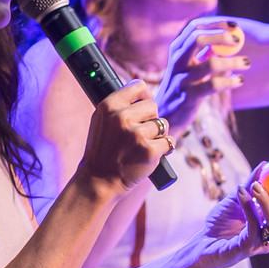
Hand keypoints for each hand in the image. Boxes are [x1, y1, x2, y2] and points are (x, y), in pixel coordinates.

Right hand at [75, 79, 173, 196]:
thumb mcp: (101, 121)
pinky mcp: (149, 150)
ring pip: (163, 124)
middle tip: (138, 134)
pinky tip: (151, 155)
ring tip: (142, 146)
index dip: (144, 96)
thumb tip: (145, 90)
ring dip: (157, 135)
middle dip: (150, 119)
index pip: (139, 86)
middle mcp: (122, 117)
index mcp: (108, 106)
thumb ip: (120, 105)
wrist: (99, 180)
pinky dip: (164, 149)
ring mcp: (136, 134)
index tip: (142, 106)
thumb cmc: (103, 151)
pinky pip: (169, 141)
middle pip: (153, 106)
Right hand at [157, 18, 246, 129]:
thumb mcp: (190, 67)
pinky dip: (230, 81)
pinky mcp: (188, 97)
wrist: (166, 117)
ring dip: (232, 62)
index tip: (235, 26)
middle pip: (196, 39)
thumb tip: (224, 37)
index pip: (194, 28)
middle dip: (220, 36)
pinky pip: (213, 85)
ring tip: (246, 63)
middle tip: (238, 40)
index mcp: (177, 51)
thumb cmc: (183, 88)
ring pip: (210, 64)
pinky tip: (240, 80)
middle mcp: (176, 62)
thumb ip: (204, 52)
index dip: (215, 24)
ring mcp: (181, 79)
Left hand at [201, 161, 268, 261]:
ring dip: (268, 201)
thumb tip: (265, 164)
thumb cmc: (222, 221)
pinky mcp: (249, 248)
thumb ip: (251, 183)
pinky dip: (248, 206)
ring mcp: (264, 242)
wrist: (203, 242)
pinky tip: (240, 192)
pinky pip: (254, 226)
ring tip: (255, 186)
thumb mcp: (237, 197)